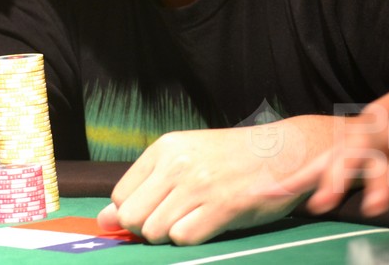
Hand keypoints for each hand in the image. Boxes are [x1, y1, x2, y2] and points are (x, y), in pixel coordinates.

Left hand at [96, 123, 313, 244]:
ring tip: (195, 218)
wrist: (284, 151)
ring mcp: (200, 184)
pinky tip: (209, 223)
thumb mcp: (184, 159)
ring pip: (154, 231)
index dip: (135, 213)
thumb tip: (104, 220)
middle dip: (146, 228)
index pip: (121, 197)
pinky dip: (193, 239)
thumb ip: (144, 188)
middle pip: (132, 217)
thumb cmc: (231, 159)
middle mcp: (178, 164)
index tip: (156, 211)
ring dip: (171, 234)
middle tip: (174, 219)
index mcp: (165, 148)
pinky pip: (183, 238)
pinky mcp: (223, 206)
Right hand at [283, 74, 388, 217]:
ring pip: (331, 153)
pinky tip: (276, 190)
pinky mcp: (352, 147)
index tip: (380, 194)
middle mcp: (375, 124)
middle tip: (328, 202)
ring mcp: (360, 134)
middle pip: (352, 148)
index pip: (387, 132)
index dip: (381, 162)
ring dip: (312, 176)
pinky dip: (301, 174)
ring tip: (286, 195)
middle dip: (339, 173)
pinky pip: (323, 160)